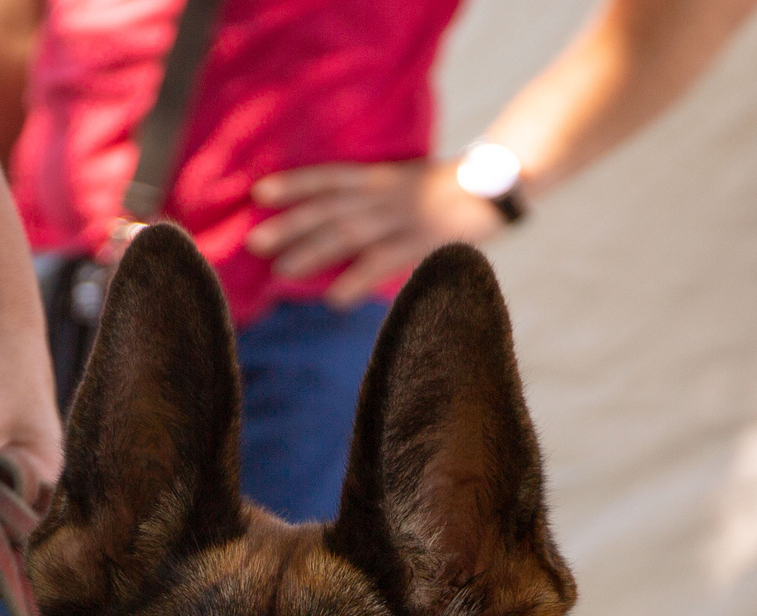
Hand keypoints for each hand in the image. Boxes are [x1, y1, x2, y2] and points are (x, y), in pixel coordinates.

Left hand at [247, 160, 509, 310]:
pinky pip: (384, 262)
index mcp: (384, 176)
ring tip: (281, 273)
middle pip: (331, 208)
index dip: (295, 184)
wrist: (503, 182)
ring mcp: (405, 217)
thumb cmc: (453, 189)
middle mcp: (388, 193)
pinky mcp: (424, 241)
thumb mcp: (410, 185)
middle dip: (291, 225)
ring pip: (350, 233)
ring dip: (313, 252)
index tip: (258, 193)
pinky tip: (333, 299)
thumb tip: (342, 225)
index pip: (330, 177)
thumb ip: (378, 201)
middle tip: (253, 243)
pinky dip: (357, 281)